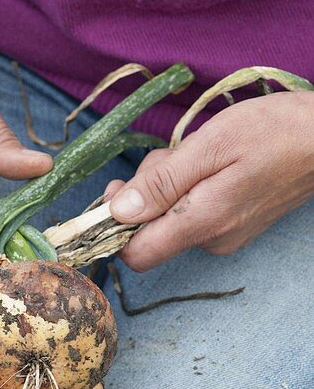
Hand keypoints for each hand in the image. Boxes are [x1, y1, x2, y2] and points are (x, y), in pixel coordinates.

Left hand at [105, 91, 313, 270]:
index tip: (117, 191)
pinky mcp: (233, 225)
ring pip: (169, 216)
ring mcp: (224, 235)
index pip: (135, 256)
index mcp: (202, 224)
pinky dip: (189, 186)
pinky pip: (191, 211)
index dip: (115, 227)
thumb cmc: (274, 132)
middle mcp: (211, 240)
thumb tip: (117, 213)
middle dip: (146, 191)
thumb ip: (161, 183)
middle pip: (149, 230)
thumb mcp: (210, 146)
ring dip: (169, 183)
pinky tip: (212, 163)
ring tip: (200, 153)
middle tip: (173, 155)